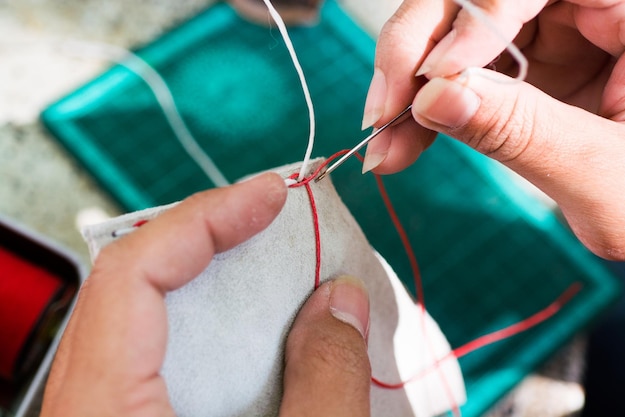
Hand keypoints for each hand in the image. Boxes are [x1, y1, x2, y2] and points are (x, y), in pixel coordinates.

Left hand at [40, 173, 370, 416]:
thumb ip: (324, 383)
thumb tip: (340, 300)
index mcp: (107, 412)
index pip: (131, 274)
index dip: (204, 216)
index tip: (268, 193)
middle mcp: (86, 409)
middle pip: (132, 287)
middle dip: (209, 238)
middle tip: (269, 214)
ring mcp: (102, 416)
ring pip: (142, 323)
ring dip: (211, 283)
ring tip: (267, 262)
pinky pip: (152, 359)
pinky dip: (207, 329)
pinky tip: (251, 331)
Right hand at [362, 0, 624, 259]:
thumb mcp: (608, 177)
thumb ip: (525, 132)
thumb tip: (436, 97)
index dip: (477, 21)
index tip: (434, 82)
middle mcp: (589, 8)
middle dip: (421, 51)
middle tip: (386, 109)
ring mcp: (553, 34)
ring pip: (456, 32)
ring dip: (410, 86)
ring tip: (385, 141)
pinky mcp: (526, 67)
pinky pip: (459, 70)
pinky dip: (425, 105)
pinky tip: (402, 139)